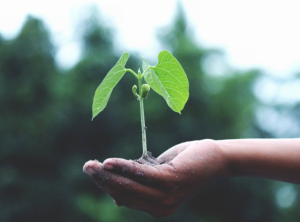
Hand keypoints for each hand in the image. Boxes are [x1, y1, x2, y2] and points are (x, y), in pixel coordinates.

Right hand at [83, 139, 227, 216]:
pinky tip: (109, 162)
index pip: (125, 198)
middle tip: (87, 167)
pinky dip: (124, 167)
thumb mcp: (159, 175)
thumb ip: (140, 184)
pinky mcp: (171, 181)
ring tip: (92, 165)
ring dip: (108, 174)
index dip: (107, 186)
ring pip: (130, 185)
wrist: (214, 158)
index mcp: (157, 208)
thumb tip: (116, 197)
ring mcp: (166, 196)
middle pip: (124, 193)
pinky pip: (141, 174)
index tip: (94, 173)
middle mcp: (161, 208)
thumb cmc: (185, 164)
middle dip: (103, 180)